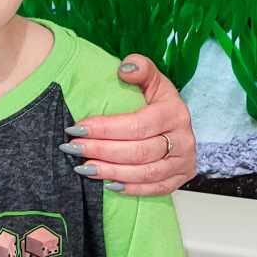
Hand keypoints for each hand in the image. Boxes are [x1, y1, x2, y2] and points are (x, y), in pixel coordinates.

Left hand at [64, 55, 196, 195]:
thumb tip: (125, 67)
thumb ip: (141, 69)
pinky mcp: (180, 179)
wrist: (177, 125)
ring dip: (111, 172)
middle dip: (101, 151)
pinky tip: (107, 185)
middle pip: (138, 151)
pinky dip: (130, 189)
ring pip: (144, 173)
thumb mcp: (152, 81)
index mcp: (174, 113)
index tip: (77, 128)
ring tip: (83, 167)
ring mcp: (183, 162)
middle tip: (73, 149)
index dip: (105, 129)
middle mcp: (183, 139)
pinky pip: (154, 189)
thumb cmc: (158, 102)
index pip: (137, 125)